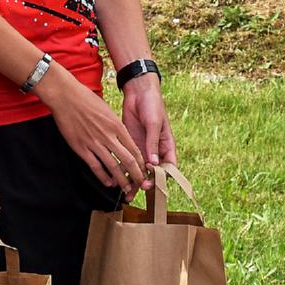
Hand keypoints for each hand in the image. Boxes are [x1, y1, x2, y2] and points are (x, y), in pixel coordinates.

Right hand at [41, 65, 145, 198]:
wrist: (66, 96)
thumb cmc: (86, 99)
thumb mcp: (107, 110)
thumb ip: (115, 125)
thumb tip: (122, 137)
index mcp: (116, 125)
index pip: (134, 148)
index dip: (141, 162)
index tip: (145, 170)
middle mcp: (108, 135)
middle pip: (127, 160)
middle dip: (136, 175)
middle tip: (142, 184)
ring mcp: (94, 142)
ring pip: (113, 166)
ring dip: (121, 180)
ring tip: (126, 188)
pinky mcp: (81, 147)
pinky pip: (95, 166)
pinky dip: (103, 177)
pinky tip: (108, 182)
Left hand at [121, 73, 175, 190]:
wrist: (138, 91)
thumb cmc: (152, 104)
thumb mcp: (154, 123)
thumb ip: (152, 143)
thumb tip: (153, 163)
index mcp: (166, 146)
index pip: (168, 167)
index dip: (162, 177)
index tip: (154, 183)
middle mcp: (155, 150)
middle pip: (152, 173)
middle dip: (146, 183)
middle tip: (139, 190)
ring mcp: (142, 148)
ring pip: (139, 170)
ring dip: (133, 181)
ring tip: (127, 193)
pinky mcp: (129, 144)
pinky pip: (127, 161)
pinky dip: (123, 170)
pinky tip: (117, 178)